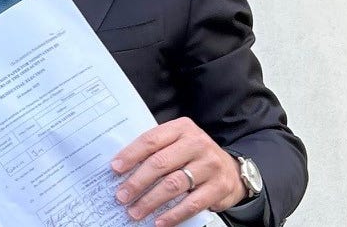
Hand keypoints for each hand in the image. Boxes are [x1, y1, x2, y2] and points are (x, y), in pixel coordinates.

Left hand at [109, 117, 243, 226]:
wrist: (231, 170)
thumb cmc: (193, 156)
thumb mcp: (177, 143)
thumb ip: (156, 150)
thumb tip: (121, 167)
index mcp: (182, 128)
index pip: (151, 140)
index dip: (131, 155)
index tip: (114, 169)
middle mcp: (197, 143)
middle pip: (160, 163)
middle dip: (137, 182)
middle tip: (121, 196)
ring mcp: (210, 165)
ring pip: (173, 185)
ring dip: (150, 201)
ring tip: (135, 211)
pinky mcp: (219, 187)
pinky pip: (191, 204)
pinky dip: (173, 215)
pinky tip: (158, 222)